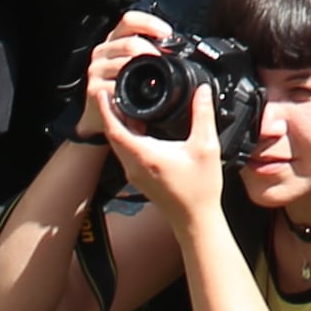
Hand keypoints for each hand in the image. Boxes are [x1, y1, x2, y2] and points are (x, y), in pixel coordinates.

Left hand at [83, 9, 224, 219]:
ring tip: (130, 106)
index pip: (116, 129)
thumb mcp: (206, 146)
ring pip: (120, 144)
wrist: (195, 219)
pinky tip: (144, 128)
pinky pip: (128, 152)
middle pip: (114, 135)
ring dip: (121, 126)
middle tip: (117, 93)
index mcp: (145, 155)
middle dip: (113, 114)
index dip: (107, 110)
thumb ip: (203, 115)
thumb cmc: (199, 188)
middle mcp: (134, 165)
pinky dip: (130, 137)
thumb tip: (202, 91)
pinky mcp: (141, 178)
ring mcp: (135, 173)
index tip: (104, 93)